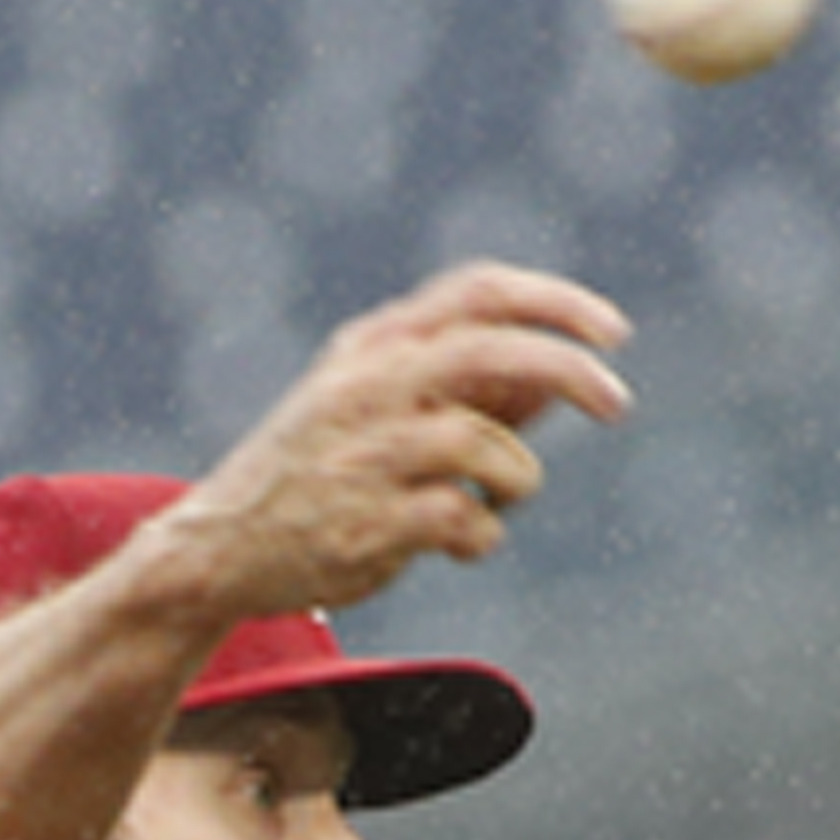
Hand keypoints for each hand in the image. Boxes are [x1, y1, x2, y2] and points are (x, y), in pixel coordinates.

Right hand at [164, 263, 633, 621]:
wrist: (220, 547)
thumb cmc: (319, 473)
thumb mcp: (383, 410)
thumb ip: (472, 392)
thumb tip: (563, 380)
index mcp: (375, 346)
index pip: (478, 292)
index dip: (555, 303)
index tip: (613, 332)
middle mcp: (368, 386)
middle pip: (490, 349)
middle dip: (569, 369)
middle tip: (619, 402)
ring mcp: (366, 453)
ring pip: (489, 446)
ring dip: (516, 480)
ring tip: (495, 503)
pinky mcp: (369, 523)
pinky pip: (469, 518)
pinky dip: (484, 534)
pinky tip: (462, 543)